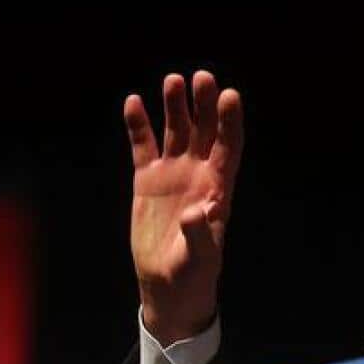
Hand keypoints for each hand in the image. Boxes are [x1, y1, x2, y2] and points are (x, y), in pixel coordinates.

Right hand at [124, 71, 242, 345]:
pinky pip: (143, 146)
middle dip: (204, 105)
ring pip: (176, 132)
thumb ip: (200, 234)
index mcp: (218, 189)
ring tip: (172, 80)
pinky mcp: (147, 181)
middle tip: (202, 77)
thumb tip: (200, 210)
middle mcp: (198, 175)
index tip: (230, 96)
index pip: (228, 147)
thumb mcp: (199, 259)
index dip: (230, 122)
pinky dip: (138, 125)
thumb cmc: (192, 274)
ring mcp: (172, 175)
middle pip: (204, 131)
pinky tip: (133, 101)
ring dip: (175, 106)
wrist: (167, 285)